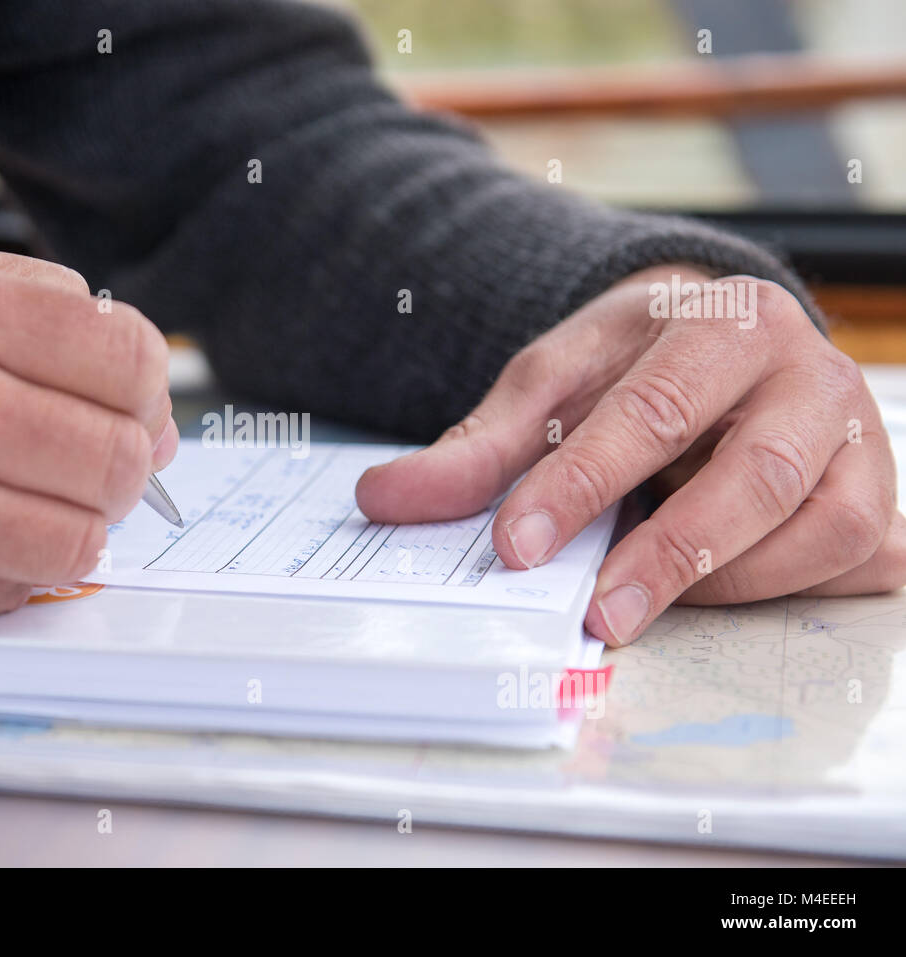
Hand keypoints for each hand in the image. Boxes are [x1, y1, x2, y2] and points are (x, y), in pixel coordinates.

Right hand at [0, 241, 177, 629]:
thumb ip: (28, 312)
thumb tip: (141, 392)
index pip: (123, 352)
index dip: (149, 386)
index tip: (135, 404)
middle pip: (116, 454)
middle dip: (126, 466)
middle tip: (92, 463)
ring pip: (80, 537)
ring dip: (76, 525)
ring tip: (31, 501)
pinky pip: (13, 589)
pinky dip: (13, 568)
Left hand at [356, 264, 905, 644]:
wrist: (716, 342)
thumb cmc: (630, 370)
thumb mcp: (547, 389)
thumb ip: (474, 450)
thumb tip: (382, 500)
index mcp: (720, 322)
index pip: (654, 407)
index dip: (581, 482)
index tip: (516, 546)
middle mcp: (805, 371)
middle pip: (758, 470)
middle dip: (672, 551)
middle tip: (598, 615)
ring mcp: (855, 433)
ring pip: (822, 523)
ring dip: (729, 579)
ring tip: (643, 600)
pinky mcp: (876, 490)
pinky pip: (854, 558)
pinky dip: (782, 587)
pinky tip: (711, 589)